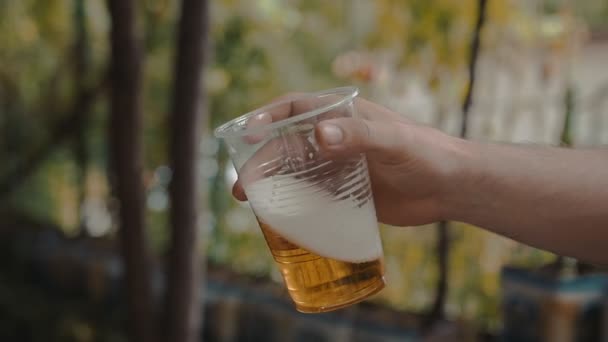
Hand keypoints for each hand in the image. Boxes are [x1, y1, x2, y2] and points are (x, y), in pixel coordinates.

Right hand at [232, 95, 468, 226]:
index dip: (268, 117)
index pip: (296, 109)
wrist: (450, 188)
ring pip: (295, 172)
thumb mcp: (394, 142)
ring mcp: (338, 167)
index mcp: (343, 116)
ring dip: (271, 184)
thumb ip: (359, 136)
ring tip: (250, 201)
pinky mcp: (345, 193)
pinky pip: (311, 196)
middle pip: (287, 145)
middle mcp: (335, 139)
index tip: (247, 133)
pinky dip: (293, 204)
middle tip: (243, 185)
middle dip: (262, 161)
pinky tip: (278, 217)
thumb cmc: (426, 154)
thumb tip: (318, 135)